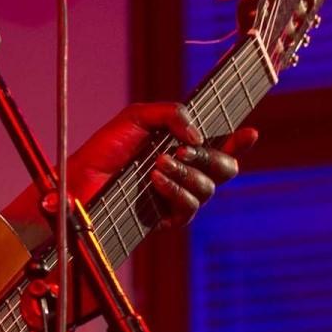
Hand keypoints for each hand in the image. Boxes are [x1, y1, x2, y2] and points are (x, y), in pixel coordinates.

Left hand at [68, 102, 257, 228]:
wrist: (81, 178)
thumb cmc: (106, 147)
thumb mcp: (138, 117)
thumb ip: (171, 114)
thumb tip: (198, 136)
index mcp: (184, 147)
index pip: (222, 145)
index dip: (239, 141)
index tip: (249, 133)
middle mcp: (187, 172)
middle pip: (225, 169)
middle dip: (211, 158)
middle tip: (184, 150)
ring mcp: (178, 196)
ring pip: (208, 188)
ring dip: (187, 173)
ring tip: (159, 163)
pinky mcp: (167, 217)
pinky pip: (189, 208)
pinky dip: (175, 190)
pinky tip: (155, 180)